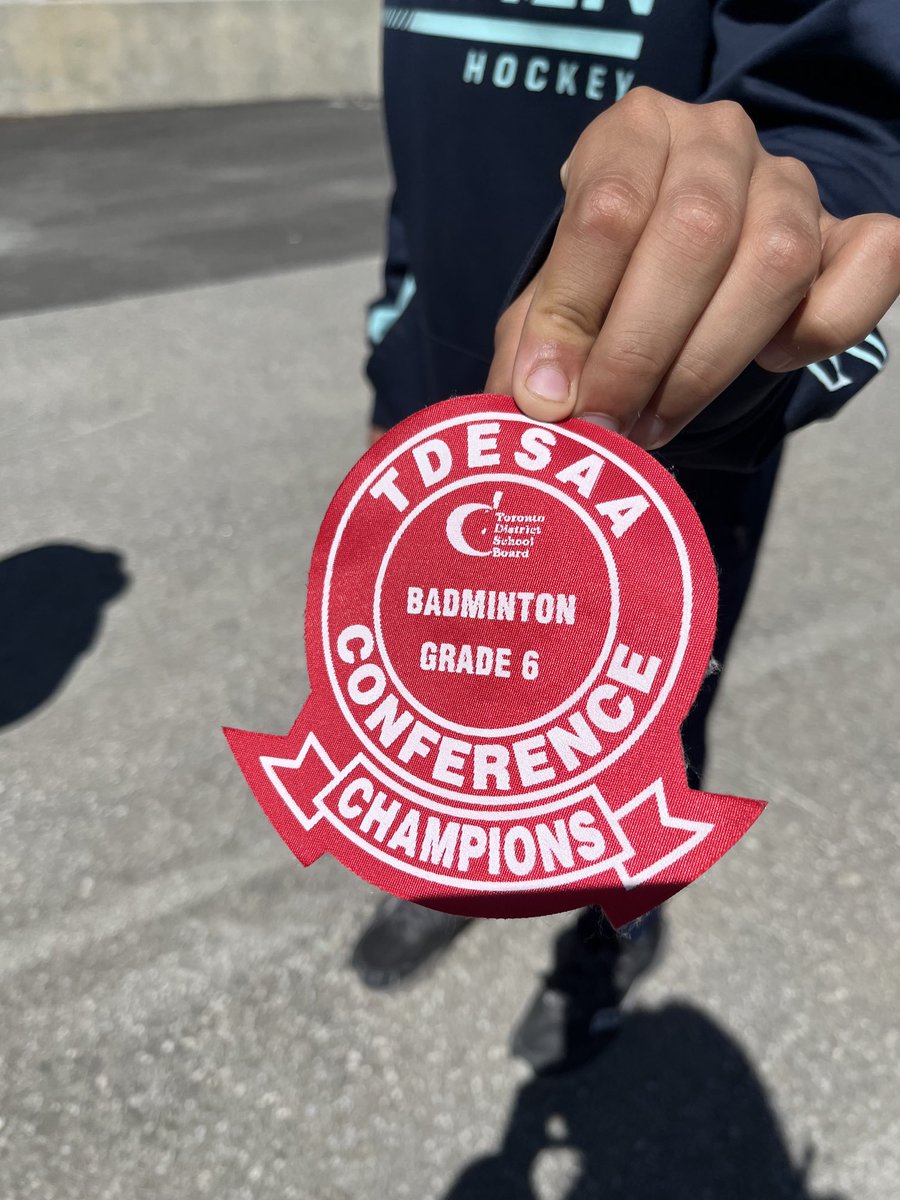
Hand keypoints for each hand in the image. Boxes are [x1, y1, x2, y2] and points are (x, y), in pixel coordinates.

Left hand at [486, 88, 899, 448]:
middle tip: (608, 421)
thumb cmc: (604, 280)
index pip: (607, 210)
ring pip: (776, 261)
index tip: (551, 397)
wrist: (669, 261)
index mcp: (633, 131)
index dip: (574, 314)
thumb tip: (537, 401)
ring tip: (658, 419)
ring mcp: (790, 181)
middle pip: (695, 234)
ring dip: (710, 361)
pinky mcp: (847, 230)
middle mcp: (717, 139)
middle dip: (640, 350)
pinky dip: (824, 327)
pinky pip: (869, 266)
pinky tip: (770, 360)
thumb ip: (536, 343)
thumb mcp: (553, 300)